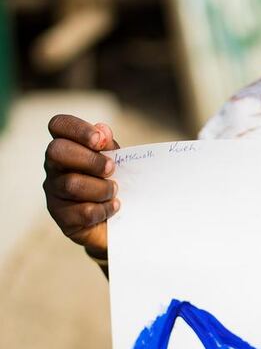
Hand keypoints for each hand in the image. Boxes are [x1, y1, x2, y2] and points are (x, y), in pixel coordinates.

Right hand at [43, 115, 118, 261]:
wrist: (119, 223)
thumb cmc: (114, 183)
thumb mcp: (116, 161)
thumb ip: (109, 146)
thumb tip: (103, 130)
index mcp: (66, 146)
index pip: (58, 125)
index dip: (77, 129)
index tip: (100, 140)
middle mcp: (54, 167)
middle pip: (57, 152)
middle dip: (90, 159)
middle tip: (112, 169)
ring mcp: (54, 193)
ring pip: (71, 184)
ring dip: (101, 187)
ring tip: (115, 191)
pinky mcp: (62, 218)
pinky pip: (82, 211)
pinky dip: (103, 209)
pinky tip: (113, 207)